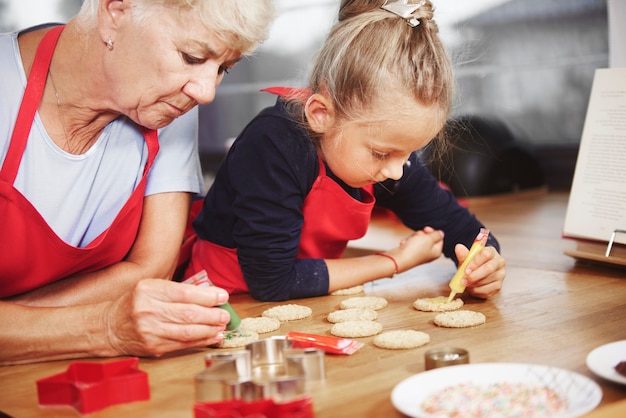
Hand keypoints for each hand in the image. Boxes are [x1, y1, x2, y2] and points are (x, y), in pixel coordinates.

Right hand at [104, 279, 229, 356]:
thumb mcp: (151, 288)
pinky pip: (182, 344)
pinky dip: (200, 341)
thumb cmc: (135, 303)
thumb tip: (210, 294)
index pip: (185, 293)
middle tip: (225, 314)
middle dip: (212, 314)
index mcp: (149, 290)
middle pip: (188, 314)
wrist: (109, 326)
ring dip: (209, 329)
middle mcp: (148, 310)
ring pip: (187, 331)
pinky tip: (212, 336)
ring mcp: (150, 330)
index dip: (208, 296)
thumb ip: (177, 290)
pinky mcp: (153, 346)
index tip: (223, 296)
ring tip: (222, 326)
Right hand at [388, 226, 443, 271]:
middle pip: (428, 238)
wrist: (399, 258)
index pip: (439, 238)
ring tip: (409, 242)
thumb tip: (441, 233)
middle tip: (417, 237)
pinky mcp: (410, 253)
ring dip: (412, 237)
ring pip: (418, 239)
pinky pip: (410, 243)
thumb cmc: (414, 250)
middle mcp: (429, 254)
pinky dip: (407, 242)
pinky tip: (404, 245)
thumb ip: (436, 235)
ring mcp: (419, 253)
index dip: (432, 232)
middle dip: (421, 235)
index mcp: (436, 252)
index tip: (426, 229)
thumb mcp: (428, 239)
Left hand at [454, 244, 505, 297]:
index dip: (475, 263)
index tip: (466, 270)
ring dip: (474, 284)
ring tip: (466, 284)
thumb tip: (458, 247)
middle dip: (474, 276)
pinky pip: (488, 290)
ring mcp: (500, 275)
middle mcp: (499, 263)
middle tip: (464, 280)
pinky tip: (471, 288)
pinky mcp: (498, 286)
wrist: (479, 272)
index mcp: (492, 252)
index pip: (486, 255)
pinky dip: (477, 291)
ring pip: (488, 280)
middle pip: (489, 268)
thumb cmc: (474, 264)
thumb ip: (463, 254)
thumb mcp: (467, 258)